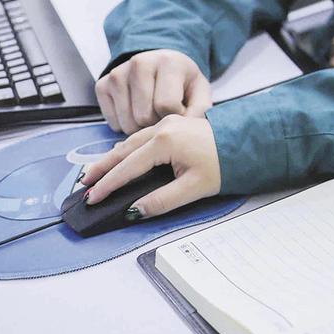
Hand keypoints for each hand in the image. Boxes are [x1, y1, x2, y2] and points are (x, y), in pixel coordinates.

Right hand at [78, 114, 220, 219]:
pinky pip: (142, 136)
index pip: (128, 167)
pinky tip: (121, 157)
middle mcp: (163, 127)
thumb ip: (161, 200)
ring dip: (112, 157)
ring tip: (96, 173)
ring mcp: (168, 122)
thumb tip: (134, 211)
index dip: (108, 185)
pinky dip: (127, 148)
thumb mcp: (194, 188)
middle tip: (84, 184)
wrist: (249, 140)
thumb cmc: (226, 162)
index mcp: (165, 141)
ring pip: (131, 141)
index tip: (92, 198)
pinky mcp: (174, 122)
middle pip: (123, 150)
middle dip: (102, 168)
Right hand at [95, 48, 211, 133]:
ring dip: (141, 128)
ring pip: (127, 123)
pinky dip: (125, 125)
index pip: (166, 105)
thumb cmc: (182, 82)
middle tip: (164, 116)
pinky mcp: (102, 85)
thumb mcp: (199, 92)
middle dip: (156, 123)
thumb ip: (199, 111)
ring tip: (152, 114)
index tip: (180, 111)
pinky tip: (135, 112)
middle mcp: (140, 63)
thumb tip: (184, 133)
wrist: (162, 65)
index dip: (176, 117)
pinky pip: (112, 123)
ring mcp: (118, 73)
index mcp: (168, 62)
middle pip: (144, 116)